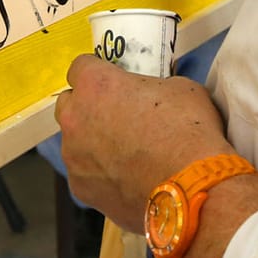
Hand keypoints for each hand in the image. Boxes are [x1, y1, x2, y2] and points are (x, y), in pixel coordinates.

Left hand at [55, 54, 234, 230]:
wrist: (189, 189)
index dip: (98, 73)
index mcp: (95, 85)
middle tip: (117, 116)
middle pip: (68, 104)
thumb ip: (152, 88)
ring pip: (74, 143)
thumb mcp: (179, 89)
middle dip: (87, 107)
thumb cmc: (188, 130)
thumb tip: (150, 98)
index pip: (80, 67)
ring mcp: (73, 157)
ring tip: (126, 156)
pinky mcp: (80, 189)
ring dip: (93, 143)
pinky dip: (101, 175)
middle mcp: (74, 118)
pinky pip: (85, 175)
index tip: (114, 82)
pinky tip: (127, 181)